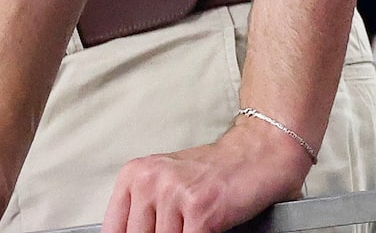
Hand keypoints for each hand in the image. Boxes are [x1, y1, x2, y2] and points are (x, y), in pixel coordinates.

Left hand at [101, 117, 313, 232]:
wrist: (261, 151)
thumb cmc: (217, 170)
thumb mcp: (168, 183)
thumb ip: (144, 212)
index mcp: (135, 174)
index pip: (113, 230)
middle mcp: (150, 181)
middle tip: (181, 228)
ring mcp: (174, 195)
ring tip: (198, 224)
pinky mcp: (200, 212)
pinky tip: (211, 228)